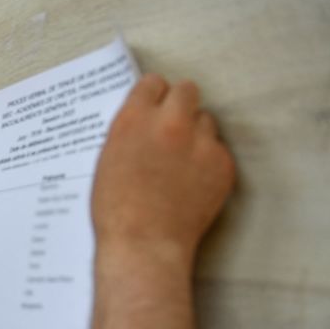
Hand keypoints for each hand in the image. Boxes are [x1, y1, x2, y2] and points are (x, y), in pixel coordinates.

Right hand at [92, 74, 234, 269]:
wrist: (144, 245)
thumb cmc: (116, 211)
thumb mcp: (107, 162)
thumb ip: (128, 134)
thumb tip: (143, 123)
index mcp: (133, 121)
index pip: (153, 83)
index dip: (153, 97)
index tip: (153, 108)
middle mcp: (169, 124)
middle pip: (187, 90)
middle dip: (180, 105)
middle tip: (172, 127)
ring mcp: (200, 143)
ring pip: (206, 120)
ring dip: (196, 133)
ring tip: (182, 160)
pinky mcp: (222, 164)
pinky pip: (218, 151)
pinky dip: (208, 163)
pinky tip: (192, 183)